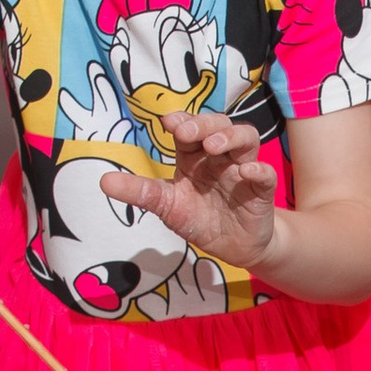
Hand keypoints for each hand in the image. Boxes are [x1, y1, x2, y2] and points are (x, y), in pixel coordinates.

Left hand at [119, 111, 279, 274]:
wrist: (234, 248)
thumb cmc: (201, 220)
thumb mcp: (166, 206)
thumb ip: (140, 192)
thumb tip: (103, 181)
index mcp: (194, 157)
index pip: (189, 129)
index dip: (182, 121)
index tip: (169, 123)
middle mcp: (220, 157)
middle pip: (218, 125)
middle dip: (203, 124)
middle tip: (187, 132)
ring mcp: (242, 171)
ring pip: (245, 139)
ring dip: (231, 137)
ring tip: (213, 146)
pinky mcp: (261, 191)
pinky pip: (266, 175)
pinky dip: (260, 170)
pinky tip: (248, 172)